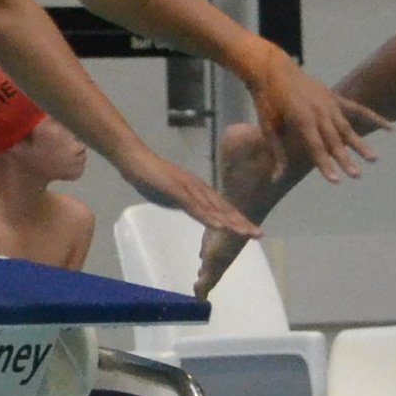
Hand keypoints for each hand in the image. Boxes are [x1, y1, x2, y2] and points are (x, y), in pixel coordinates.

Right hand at [123, 153, 259, 241]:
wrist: (136, 160)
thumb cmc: (152, 177)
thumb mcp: (175, 195)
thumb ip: (188, 203)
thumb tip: (197, 212)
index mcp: (200, 191)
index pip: (224, 208)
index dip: (240, 221)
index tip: (254, 232)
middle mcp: (200, 189)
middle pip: (224, 209)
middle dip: (242, 223)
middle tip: (259, 236)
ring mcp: (189, 189)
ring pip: (214, 209)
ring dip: (231, 222)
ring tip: (246, 233)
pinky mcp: (177, 191)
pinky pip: (195, 207)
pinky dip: (208, 218)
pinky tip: (219, 226)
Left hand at [245, 58, 384, 184]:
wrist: (273, 69)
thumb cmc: (267, 100)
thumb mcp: (267, 127)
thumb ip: (276, 153)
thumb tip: (276, 179)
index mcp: (301, 118)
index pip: (315, 146)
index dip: (325, 164)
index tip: (335, 181)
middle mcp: (319, 111)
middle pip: (334, 139)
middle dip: (345, 158)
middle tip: (357, 175)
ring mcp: (330, 103)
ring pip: (347, 127)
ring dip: (360, 144)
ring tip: (374, 159)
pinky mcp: (335, 98)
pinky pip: (358, 109)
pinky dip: (374, 118)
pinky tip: (390, 129)